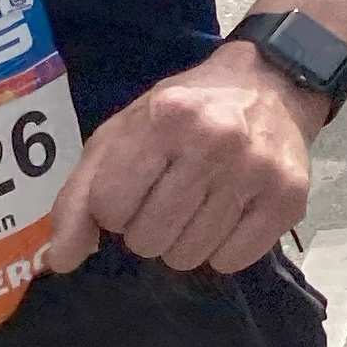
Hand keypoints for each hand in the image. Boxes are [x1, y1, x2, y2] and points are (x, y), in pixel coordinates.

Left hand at [42, 42, 319, 278]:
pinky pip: (231, 261)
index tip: (133, 186)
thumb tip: (58, 261)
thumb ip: (80, 197)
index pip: (109, 207)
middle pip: (148, 238)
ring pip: (188, 256)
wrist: (271, 85)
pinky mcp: (289, 198)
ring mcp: (257, 171)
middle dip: (147, 229)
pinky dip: (221, 250)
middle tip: (167, 198)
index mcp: (165, 119)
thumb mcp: (121, 135)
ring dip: (183, 242)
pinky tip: (228, 215)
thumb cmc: (184, 112)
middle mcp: (215, 141)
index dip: (113, 207)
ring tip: (198, 206)